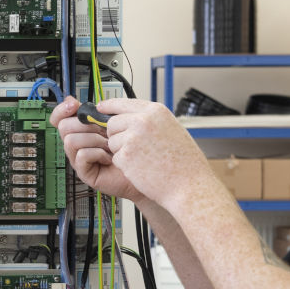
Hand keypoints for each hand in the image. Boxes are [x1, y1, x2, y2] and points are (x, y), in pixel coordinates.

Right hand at [53, 97, 145, 202]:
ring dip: (94, 140)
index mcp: (81, 130)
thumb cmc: (131, 145)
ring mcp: (79, 158)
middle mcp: (77, 144)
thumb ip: (95, 111)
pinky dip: (98, 153)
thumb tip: (72, 100)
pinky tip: (110, 157)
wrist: (144, 166)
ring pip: (71, 140)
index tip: (73, 105)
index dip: (61, 110)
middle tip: (103, 130)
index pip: (59, 118)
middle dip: (85, 125)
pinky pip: (82, 155)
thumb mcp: (114, 121)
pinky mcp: (84, 172)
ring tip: (109, 145)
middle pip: (63, 127)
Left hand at [62, 97, 209, 210]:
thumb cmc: (185, 163)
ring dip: (122, 152)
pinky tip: (142, 169)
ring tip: (144, 160)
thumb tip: (131, 118)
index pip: (123, 103)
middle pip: (112, 123)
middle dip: (116, 135)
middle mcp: (143, 120)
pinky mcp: (125, 156)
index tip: (100, 107)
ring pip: (112, 141)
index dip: (109, 106)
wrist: (188, 185)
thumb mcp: (172, 130)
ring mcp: (133, 137)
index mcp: (156, 111)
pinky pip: (115, 158)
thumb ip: (151, 121)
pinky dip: (125, 166)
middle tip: (133, 148)